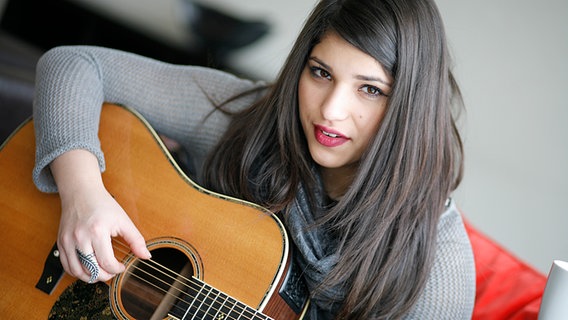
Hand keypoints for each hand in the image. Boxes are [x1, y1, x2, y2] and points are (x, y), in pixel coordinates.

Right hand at [51, 150, 150, 282]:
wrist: (81, 193)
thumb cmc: (103, 205)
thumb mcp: (123, 220)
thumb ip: (136, 240)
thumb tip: (146, 256)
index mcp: (97, 231)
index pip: (106, 262)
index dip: (117, 270)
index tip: (122, 267)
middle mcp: (80, 237)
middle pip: (91, 270)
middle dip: (105, 276)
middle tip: (112, 271)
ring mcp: (68, 241)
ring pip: (76, 271)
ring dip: (90, 277)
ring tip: (101, 272)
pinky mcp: (61, 242)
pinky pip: (66, 265)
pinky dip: (77, 272)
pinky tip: (88, 269)